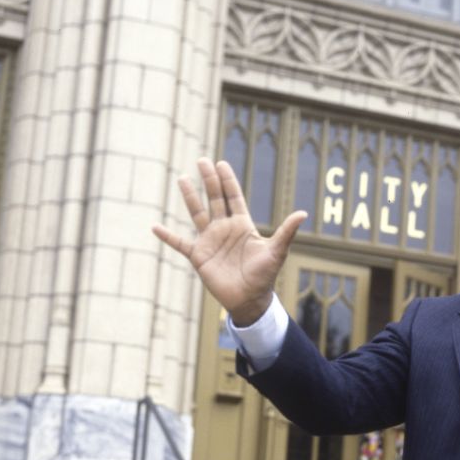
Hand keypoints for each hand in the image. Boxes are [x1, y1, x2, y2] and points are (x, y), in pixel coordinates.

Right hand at [152, 158, 305, 325]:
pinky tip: (155, 226)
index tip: (221, 164)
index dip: (227, 181)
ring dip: (189, 197)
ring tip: (181, 178)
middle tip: (202, 160)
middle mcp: (225, 229)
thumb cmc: (265, 276)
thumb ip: (286, 232)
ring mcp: (210, 241)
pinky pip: (180, 243)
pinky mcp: (199, 256)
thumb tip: (303, 214)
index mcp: (242, 225)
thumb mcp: (276, 252)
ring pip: (197, 214)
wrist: (250, 300)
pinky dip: (168, 236)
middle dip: (208, 180)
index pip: (233, 197)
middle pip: (215, 199)